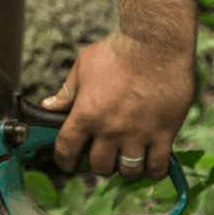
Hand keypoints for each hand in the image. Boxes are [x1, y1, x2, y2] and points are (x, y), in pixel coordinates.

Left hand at [41, 33, 193, 179]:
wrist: (157, 44)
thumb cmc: (118, 51)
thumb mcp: (83, 67)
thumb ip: (67, 92)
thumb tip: (49, 106)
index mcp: (85, 114)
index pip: (66, 150)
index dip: (64, 161)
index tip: (67, 163)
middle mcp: (110, 129)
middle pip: (99, 166)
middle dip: (97, 165)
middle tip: (102, 156)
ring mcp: (138, 133)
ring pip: (128, 170)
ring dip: (124, 169)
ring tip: (125, 159)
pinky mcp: (164, 132)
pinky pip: (158, 165)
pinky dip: (153, 171)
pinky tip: (149, 163)